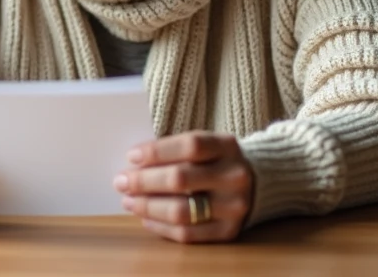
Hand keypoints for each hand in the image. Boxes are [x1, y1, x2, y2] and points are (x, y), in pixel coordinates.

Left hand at [114, 132, 253, 243]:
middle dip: (143, 181)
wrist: (256, 182)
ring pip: (181, 211)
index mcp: (227, 146)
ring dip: (147, 206)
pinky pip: (187, 233)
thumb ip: (175, 150)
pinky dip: (160, 226)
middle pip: (181, 179)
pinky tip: (146, 218)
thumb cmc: (216, 160)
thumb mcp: (206, 144)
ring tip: (129, 201)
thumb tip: (133, 165)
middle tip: (121, 181)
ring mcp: (234, 206)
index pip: (190, 146)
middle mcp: (234, 176)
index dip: (157, 151)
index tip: (131, 156)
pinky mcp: (229, 231)